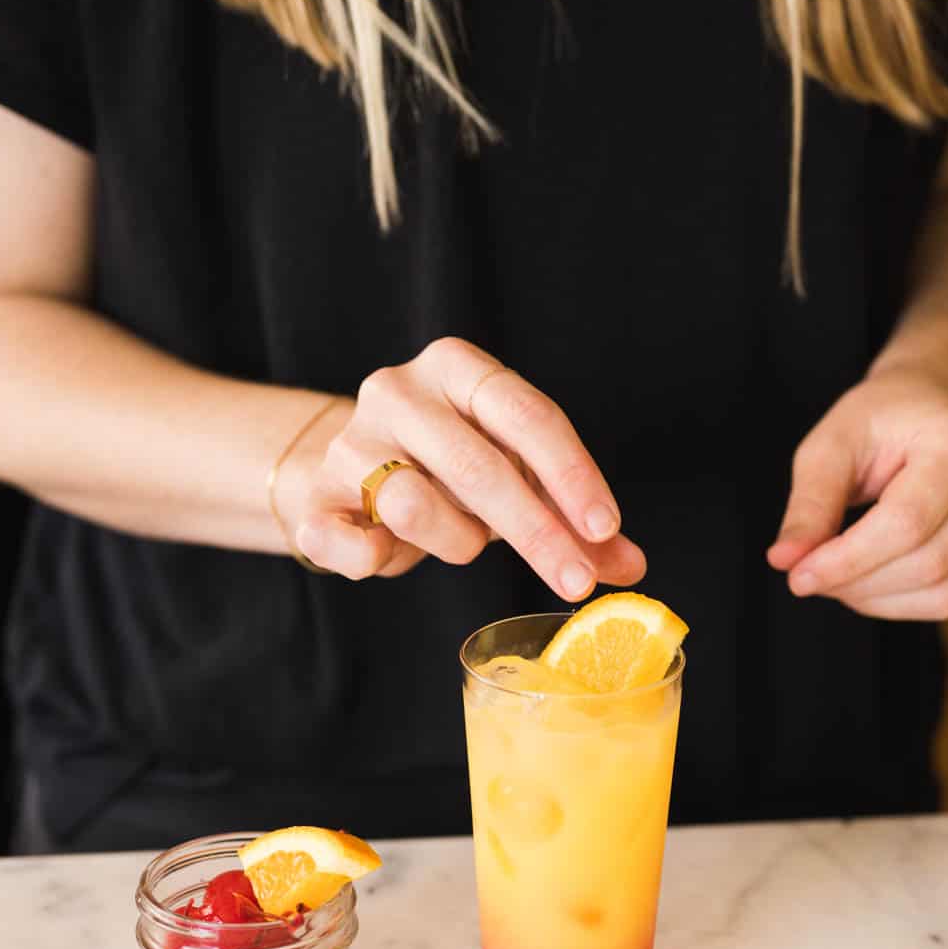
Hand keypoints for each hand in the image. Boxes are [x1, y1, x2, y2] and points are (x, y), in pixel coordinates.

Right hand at [293, 338, 645, 597]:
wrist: (357, 477)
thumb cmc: (453, 471)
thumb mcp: (519, 477)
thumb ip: (572, 517)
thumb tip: (632, 566)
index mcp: (456, 366)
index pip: (527, 414)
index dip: (571, 474)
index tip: (605, 529)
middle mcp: (398, 391)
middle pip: (479, 465)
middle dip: (536, 531)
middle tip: (574, 581)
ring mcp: (349, 443)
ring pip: (415, 503)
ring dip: (457, 541)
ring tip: (463, 541)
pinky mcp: (315, 498)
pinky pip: (342, 540)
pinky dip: (371, 557)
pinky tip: (384, 556)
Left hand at [767, 369, 947, 619]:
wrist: (935, 405)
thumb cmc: (880, 420)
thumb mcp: (832, 445)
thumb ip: (809, 504)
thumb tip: (785, 561)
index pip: (907, 522)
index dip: (849, 560)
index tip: (797, 577)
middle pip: (928, 562)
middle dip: (858, 582)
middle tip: (808, 576)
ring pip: (945, 592)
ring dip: (878, 599)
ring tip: (838, 578)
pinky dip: (902, 601)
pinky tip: (871, 579)